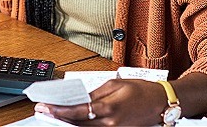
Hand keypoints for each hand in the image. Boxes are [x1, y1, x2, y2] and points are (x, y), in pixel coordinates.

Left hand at [34, 72, 206, 125]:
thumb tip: (79, 98)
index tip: (45, 108)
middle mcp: (111, 124)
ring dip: (69, 124)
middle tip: (43, 112)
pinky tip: (73, 121)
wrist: (163, 102)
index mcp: (109, 108)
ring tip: (54, 116)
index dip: (59, 111)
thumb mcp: (116, 84)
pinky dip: (83, 126)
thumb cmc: (142, 90)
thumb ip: (95, 93)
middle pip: (78, 124)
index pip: (77, 112)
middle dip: (59, 118)